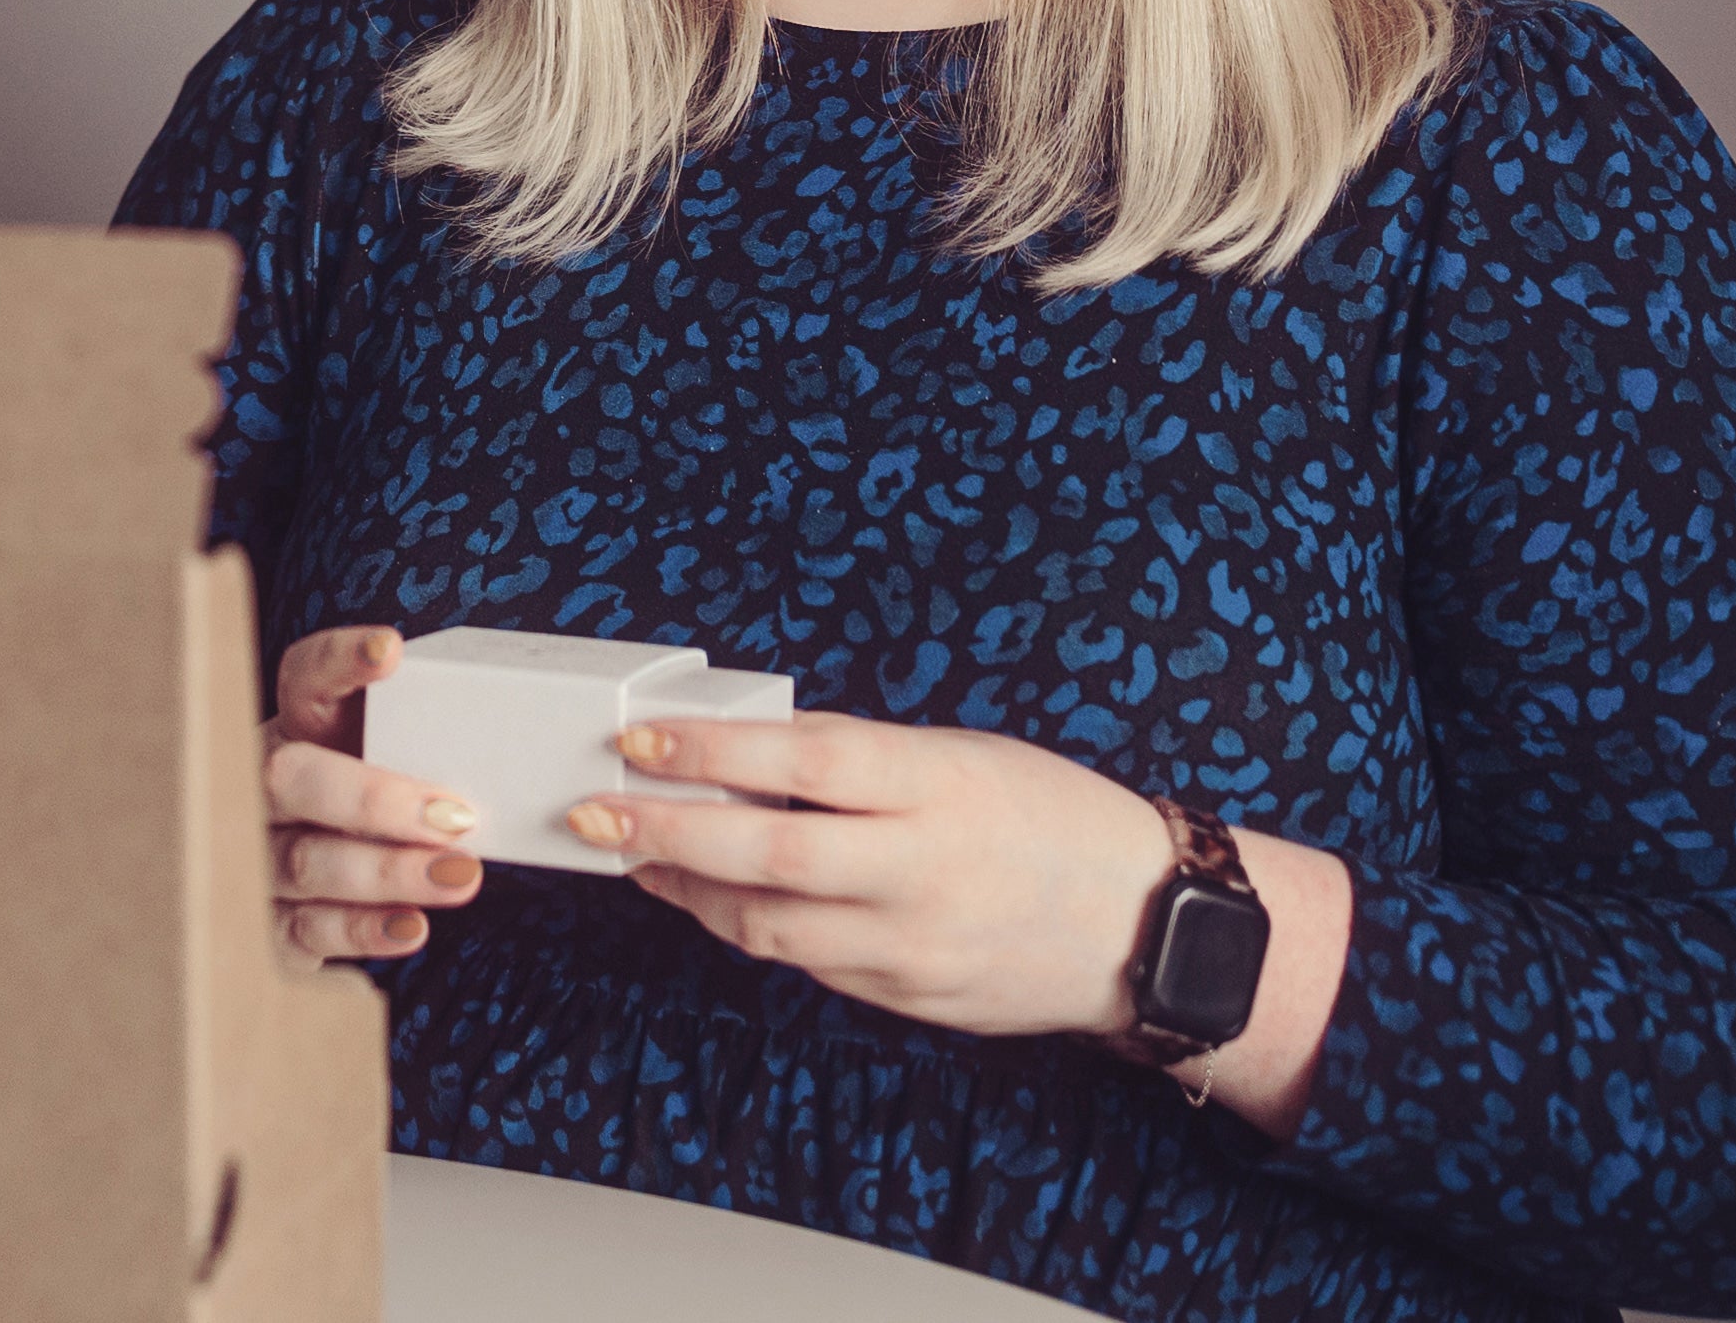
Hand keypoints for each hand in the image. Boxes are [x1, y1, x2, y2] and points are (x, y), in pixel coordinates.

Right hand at [257, 625, 488, 965]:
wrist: (296, 885)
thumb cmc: (358, 811)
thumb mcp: (373, 766)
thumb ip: (416, 750)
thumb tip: (514, 741)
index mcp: (295, 730)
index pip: (304, 679)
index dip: (339, 660)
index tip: (391, 649)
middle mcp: (260, 789)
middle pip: (290, 778)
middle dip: (373, 798)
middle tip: (456, 814)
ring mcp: (256, 858)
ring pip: (306, 860)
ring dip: (388, 870)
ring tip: (463, 875)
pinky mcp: (268, 926)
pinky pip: (309, 929)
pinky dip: (364, 930)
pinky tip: (414, 927)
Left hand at [564, 710, 1172, 1038]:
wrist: (1144, 927)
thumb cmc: (1049, 818)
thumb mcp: (961, 759)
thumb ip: (861, 762)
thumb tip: (750, 750)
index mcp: (938, 788)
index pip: (808, 761)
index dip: (714, 750)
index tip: (639, 739)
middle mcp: (921, 871)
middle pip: (768, 854)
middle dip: (665, 831)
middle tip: (592, 810)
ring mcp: (913, 946)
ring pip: (769, 925)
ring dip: (689, 889)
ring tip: (636, 853)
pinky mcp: (908, 997)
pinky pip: (807, 962)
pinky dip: (749, 927)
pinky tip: (712, 897)